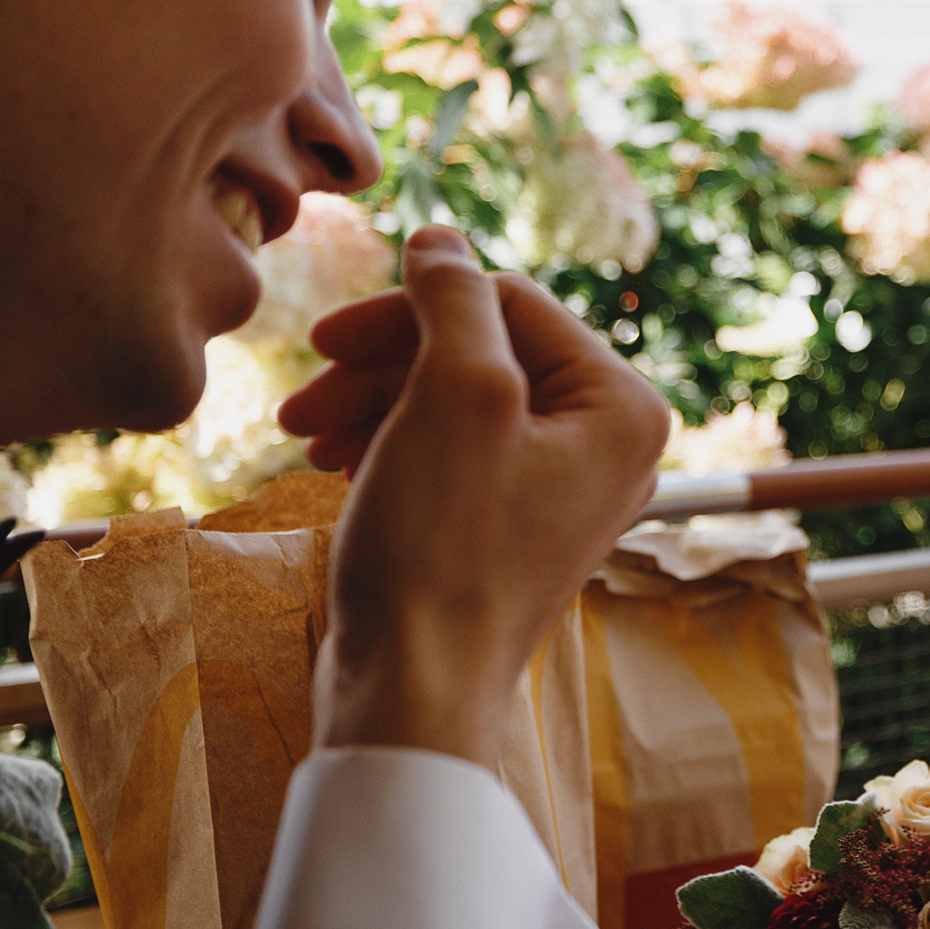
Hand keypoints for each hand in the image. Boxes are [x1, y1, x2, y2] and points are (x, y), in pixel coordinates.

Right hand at [278, 226, 670, 766]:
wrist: (415, 690)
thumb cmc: (442, 550)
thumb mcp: (454, 396)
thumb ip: (455, 300)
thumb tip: (444, 237)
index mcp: (625, 406)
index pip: (510, 301)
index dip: (412, 309)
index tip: (327, 339)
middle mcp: (613, 445)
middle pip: (485, 348)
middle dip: (387, 361)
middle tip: (305, 395)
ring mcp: (564, 489)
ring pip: (459, 397)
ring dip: (376, 400)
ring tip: (307, 434)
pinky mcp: (513, 525)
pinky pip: (454, 449)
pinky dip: (392, 442)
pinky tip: (335, 461)